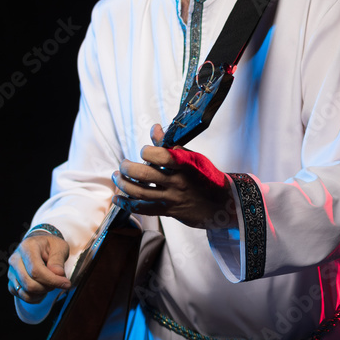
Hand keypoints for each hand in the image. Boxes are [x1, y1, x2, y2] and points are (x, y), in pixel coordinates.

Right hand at [8, 234, 70, 303]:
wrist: (39, 246)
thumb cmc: (50, 246)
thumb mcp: (59, 247)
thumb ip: (58, 260)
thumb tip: (57, 273)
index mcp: (27, 247)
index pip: (36, 270)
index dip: (52, 280)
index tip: (66, 283)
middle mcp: (15, 260)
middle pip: (29, 283)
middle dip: (48, 287)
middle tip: (59, 282)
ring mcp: (11, 272)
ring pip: (26, 292)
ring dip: (42, 292)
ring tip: (51, 284)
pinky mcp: (12, 282)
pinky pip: (22, 296)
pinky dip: (36, 297)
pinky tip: (44, 289)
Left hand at [111, 124, 236, 230]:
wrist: (222, 203)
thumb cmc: (207, 177)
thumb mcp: (194, 158)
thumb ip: (170, 146)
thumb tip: (155, 128)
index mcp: (186, 165)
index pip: (161, 155)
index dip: (147, 151)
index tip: (145, 151)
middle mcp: (178, 182)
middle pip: (145, 175)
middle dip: (127, 168)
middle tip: (122, 165)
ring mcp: (172, 198)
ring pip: (140, 193)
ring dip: (123, 184)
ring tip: (117, 177)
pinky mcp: (168, 211)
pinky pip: (143, 209)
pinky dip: (127, 204)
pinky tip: (118, 199)